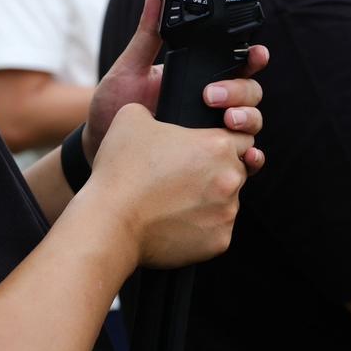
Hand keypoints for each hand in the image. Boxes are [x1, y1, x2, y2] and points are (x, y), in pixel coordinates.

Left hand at [85, 0, 268, 172]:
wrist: (99, 149)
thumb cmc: (113, 109)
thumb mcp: (129, 68)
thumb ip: (148, 33)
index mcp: (198, 78)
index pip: (237, 64)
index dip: (253, 58)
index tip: (254, 54)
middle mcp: (211, 106)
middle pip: (250, 93)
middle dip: (241, 91)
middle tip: (212, 96)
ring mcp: (212, 133)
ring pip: (251, 124)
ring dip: (249, 120)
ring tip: (229, 122)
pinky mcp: (210, 160)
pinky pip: (241, 160)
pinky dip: (253, 159)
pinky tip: (248, 157)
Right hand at [91, 103, 259, 267]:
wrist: (109, 223)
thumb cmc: (121, 169)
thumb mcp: (132, 117)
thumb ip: (157, 108)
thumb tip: (157, 111)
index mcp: (218, 145)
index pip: (241, 137)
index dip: (221, 141)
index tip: (202, 149)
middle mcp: (231, 178)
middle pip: (237, 169)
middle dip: (217, 171)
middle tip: (185, 176)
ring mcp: (228, 212)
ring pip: (228, 201)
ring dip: (210, 199)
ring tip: (175, 201)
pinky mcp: (219, 242)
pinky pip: (217, 230)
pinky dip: (201, 227)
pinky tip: (175, 221)